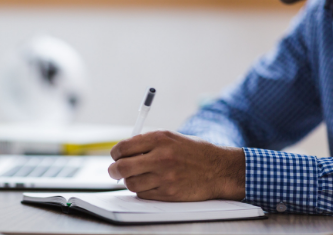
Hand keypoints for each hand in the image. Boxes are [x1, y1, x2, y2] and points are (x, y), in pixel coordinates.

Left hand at [108, 130, 244, 201]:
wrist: (219, 169)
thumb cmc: (194, 152)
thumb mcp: (171, 138)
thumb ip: (147, 143)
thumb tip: (123, 152)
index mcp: (160, 139)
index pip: (124, 147)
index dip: (115, 153)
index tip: (115, 156)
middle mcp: (161, 157)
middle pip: (122, 167)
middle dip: (114, 170)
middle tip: (114, 171)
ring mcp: (165, 177)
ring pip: (131, 183)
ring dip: (129, 181)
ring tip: (137, 177)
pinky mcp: (168, 193)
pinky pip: (143, 194)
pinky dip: (142, 190)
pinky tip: (150, 184)